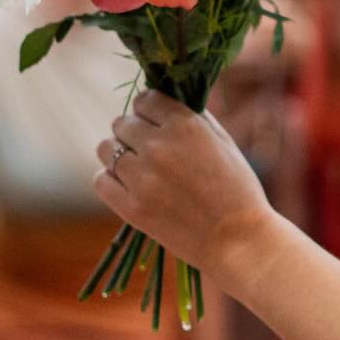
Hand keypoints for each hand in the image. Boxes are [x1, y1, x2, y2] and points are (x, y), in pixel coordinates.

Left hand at [95, 91, 273, 284]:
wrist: (238, 239)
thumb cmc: (237, 189)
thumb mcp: (223, 142)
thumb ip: (193, 118)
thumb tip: (165, 103)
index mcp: (185, 125)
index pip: (145, 99)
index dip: (148, 109)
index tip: (152, 120)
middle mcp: (159, 146)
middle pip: (122, 123)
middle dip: (133, 131)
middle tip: (146, 147)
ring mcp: (142, 178)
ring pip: (106, 148)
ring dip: (117, 153)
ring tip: (134, 165)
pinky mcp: (131, 207)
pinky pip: (101, 180)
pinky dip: (111, 179)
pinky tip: (127, 184)